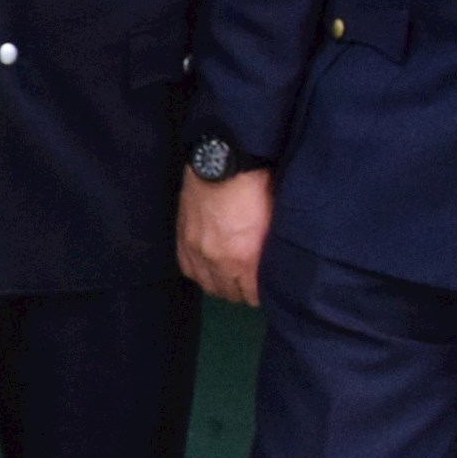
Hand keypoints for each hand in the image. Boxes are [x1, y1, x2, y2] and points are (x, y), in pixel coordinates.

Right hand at [178, 167, 271, 306]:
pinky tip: (209, 269)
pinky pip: (189, 270)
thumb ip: (269, 250)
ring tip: (231, 278)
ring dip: (220, 285)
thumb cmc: (256, 187)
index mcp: (243, 258)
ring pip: (208, 285)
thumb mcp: (272, 222)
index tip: (266, 288)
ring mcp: (196, 251)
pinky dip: (200, 273)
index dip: (260, 294)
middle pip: (229, 293)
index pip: (251, 294)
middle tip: (251, 283)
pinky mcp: (183, 239)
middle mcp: (217, 261)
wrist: (222, 163)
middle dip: (241, 291)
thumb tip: (273, 265)